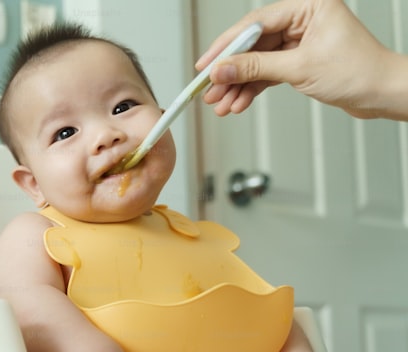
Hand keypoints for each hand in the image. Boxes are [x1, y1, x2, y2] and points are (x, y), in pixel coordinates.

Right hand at [196, 0, 398, 118]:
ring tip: (222, 103)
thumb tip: (223, 69)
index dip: (227, 46)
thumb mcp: (301, 68)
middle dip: (230, 71)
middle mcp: (303, 19)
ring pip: (257, 62)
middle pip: (252, 44)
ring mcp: (300, 41)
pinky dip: (252, 89)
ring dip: (238, 84)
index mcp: (308, 6)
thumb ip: (257, 68)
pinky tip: (239, 102)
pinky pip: (267, 73)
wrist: (382, 94)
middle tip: (208, 88)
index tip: (206, 65)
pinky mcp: (299, 60)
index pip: (256, 23)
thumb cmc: (360, 71)